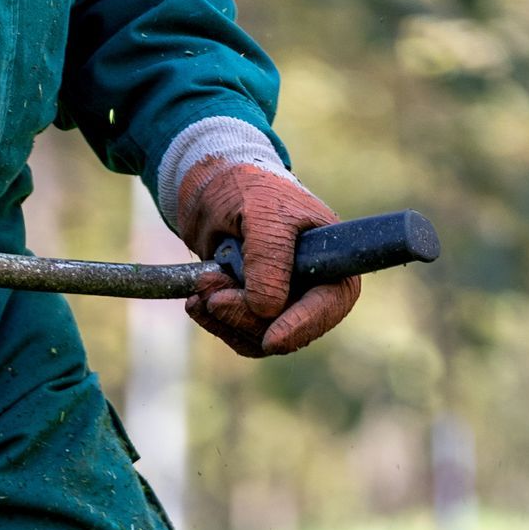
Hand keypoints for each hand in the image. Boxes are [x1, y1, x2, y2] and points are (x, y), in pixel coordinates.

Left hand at [177, 158, 359, 358]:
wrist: (213, 189)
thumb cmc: (248, 189)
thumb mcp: (262, 213)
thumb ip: (269, 258)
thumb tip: (268, 310)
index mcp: (329, 258)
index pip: (331, 303)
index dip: (303, 325)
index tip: (271, 340)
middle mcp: (311, 286)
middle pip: (287, 327)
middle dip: (244, 314)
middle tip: (211, 287)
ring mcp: (282, 302)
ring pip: (257, 337)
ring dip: (224, 316)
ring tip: (203, 282)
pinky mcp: (253, 312)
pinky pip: (237, 334)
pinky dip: (214, 320)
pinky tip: (196, 300)